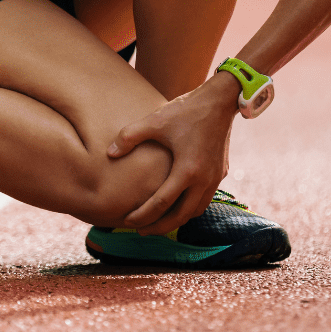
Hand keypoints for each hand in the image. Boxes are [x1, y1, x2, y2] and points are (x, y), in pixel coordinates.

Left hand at [107, 71, 239, 234]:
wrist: (220, 100)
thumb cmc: (186, 110)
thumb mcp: (155, 120)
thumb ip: (130, 136)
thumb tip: (110, 153)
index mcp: (187, 170)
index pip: (161, 204)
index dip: (142, 216)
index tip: (127, 221)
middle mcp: (204, 180)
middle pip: (180, 216)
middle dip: (159, 227)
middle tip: (140, 230)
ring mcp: (215, 177)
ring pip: (196, 211)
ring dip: (177, 219)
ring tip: (159, 220)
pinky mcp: (220, 172)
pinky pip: (205, 199)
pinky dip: (190, 207)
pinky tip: (179, 202)